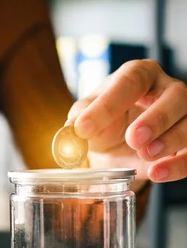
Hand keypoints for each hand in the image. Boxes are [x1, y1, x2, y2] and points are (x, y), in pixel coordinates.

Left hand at [66, 59, 186, 182]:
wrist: (115, 146)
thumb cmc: (103, 123)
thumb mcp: (85, 118)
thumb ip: (78, 120)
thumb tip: (71, 130)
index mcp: (138, 75)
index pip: (130, 81)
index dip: (109, 104)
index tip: (85, 127)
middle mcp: (167, 89)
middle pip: (174, 97)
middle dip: (155, 119)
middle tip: (134, 138)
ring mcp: (184, 114)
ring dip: (170, 140)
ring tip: (145, 154)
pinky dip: (178, 164)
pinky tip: (157, 172)